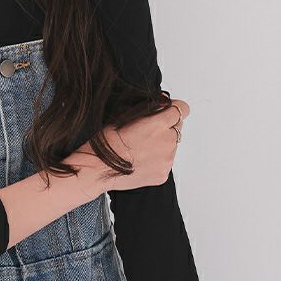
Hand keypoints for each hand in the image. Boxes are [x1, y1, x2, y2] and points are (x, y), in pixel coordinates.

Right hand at [66, 97, 189, 200]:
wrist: (98, 169)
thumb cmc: (107, 143)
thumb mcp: (125, 116)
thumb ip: (149, 111)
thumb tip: (161, 105)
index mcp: (158, 124)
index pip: (182, 109)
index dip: (173, 109)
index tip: (167, 111)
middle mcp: (167, 142)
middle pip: (178, 128)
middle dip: (166, 127)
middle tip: (148, 132)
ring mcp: (167, 160)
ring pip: (172, 146)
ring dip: (162, 144)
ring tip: (141, 148)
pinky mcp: (163, 174)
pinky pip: (166, 162)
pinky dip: (157, 160)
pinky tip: (140, 160)